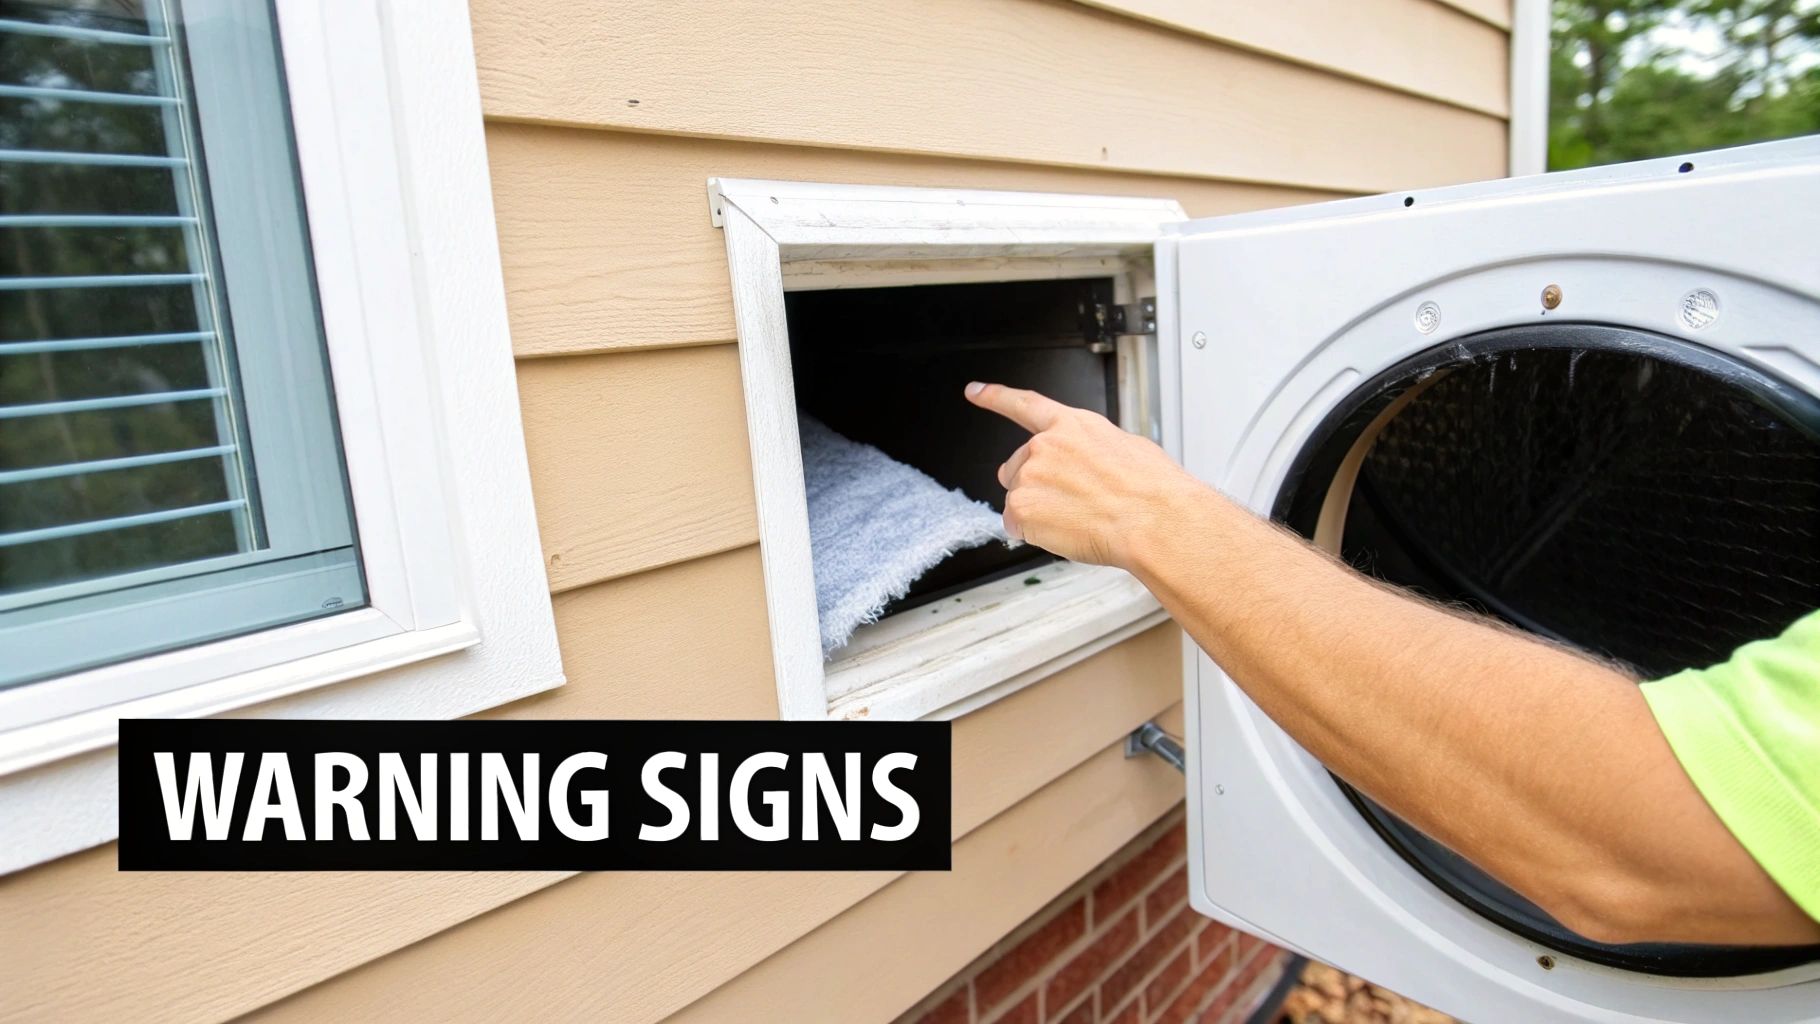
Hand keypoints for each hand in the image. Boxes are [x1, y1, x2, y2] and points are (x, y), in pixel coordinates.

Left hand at [964, 381, 1206, 570]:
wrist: (1152, 519)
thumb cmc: (1151, 489)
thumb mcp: (1127, 448)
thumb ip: (1092, 449)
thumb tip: (1090, 463)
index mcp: (1072, 425)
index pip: (1024, 404)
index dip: (995, 397)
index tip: (975, 391)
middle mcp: (1044, 445)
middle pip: (1017, 468)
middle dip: (1037, 486)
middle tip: (1073, 502)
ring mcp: (1029, 475)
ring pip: (1019, 501)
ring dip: (1040, 512)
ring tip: (1080, 518)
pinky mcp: (1021, 507)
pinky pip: (1018, 528)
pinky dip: (1036, 535)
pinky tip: (1069, 532)